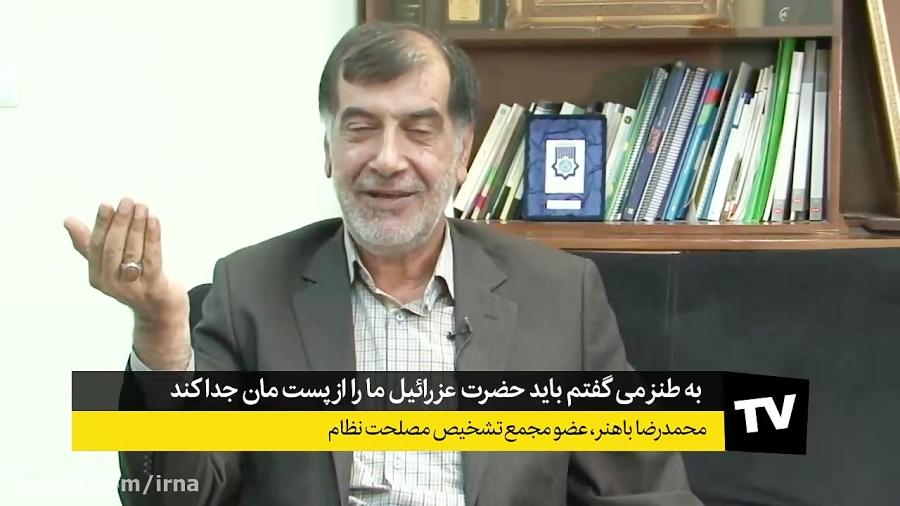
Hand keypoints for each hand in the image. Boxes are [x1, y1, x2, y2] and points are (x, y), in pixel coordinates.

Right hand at [64, 198, 190, 368]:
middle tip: (127, 201)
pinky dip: (152, 237)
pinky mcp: (154, 286)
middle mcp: (111, 283)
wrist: (160, 309)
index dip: (101, 225)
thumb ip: (89, 244)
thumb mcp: (109, 264)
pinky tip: (153, 220)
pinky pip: (152, 257)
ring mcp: (133, 287)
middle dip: (120, 222)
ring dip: (137, 226)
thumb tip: (68, 221)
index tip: (106, 205)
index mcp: (97, 276)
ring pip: (133, 251)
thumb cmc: (132, 279)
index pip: (96, 246)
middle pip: (113, 248)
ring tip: (141, 207)